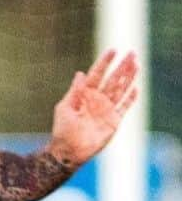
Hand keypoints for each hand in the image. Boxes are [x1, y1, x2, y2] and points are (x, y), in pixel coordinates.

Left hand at [48, 48, 138, 167]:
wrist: (69, 150)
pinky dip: (130, 98)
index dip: (105, 62)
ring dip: (129, 78)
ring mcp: (107, 109)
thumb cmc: (63, 129)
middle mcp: (98, 99)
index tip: (113, 50)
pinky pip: (124, 107)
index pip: (97, 74)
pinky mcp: (114, 121)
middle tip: (132, 53)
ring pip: (121, 90)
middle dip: (122, 66)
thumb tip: (80, 73)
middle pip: (113, 79)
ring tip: (137, 64)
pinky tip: (136, 88)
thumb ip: (75, 91)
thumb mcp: (65, 107)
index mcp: (85, 94)